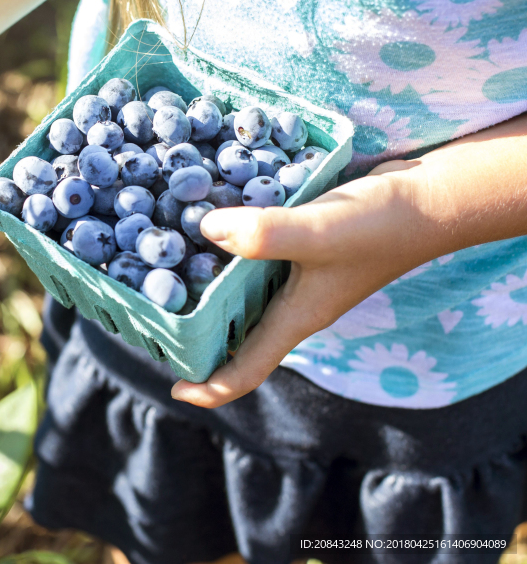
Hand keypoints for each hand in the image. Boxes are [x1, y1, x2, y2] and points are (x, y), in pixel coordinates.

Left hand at [170, 160, 430, 407]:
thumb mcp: (319, 231)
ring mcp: (300, 278)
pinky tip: (209, 220)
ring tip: (166, 268)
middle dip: (196, 336)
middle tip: (153, 317)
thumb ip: (263, 235)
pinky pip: (257, 258)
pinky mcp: (304, 248)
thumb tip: (204, 230)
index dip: (209, 388)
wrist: (433, 199)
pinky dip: (230, 248)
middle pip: (237, 337)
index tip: (173, 388)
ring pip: (243, 295)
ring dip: (207, 287)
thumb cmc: (382, 226)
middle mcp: (294, 305)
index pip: (247, 371)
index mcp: (296, 319)